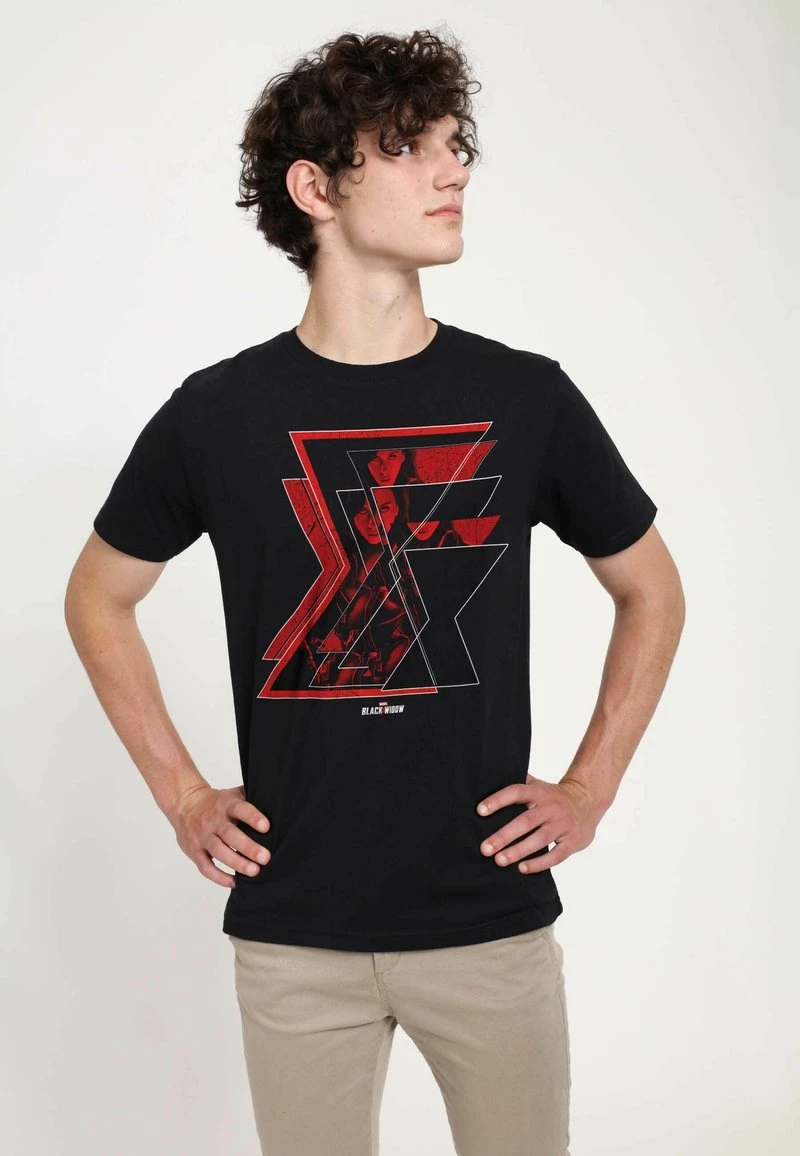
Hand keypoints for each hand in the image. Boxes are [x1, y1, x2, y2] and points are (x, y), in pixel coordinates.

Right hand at [168, 783, 271, 888]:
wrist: (185, 804)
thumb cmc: (217, 802)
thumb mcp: (233, 794)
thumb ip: (251, 797)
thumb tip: (277, 802)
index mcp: (225, 805)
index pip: (239, 809)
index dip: (252, 817)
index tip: (267, 827)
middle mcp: (213, 821)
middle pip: (230, 834)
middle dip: (248, 847)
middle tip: (266, 858)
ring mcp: (202, 837)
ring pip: (218, 851)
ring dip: (236, 863)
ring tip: (254, 872)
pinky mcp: (194, 851)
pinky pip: (205, 867)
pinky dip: (219, 877)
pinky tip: (235, 882)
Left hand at [476, 774, 604, 872]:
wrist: (588, 801)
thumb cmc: (554, 796)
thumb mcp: (538, 785)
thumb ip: (519, 784)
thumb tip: (489, 781)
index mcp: (539, 792)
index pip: (516, 792)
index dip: (498, 800)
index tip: (479, 811)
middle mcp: (551, 807)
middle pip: (525, 821)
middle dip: (504, 836)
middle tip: (485, 848)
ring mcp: (563, 824)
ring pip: (539, 839)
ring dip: (518, 851)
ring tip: (499, 860)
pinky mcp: (573, 841)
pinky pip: (555, 855)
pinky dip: (539, 863)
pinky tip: (522, 868)